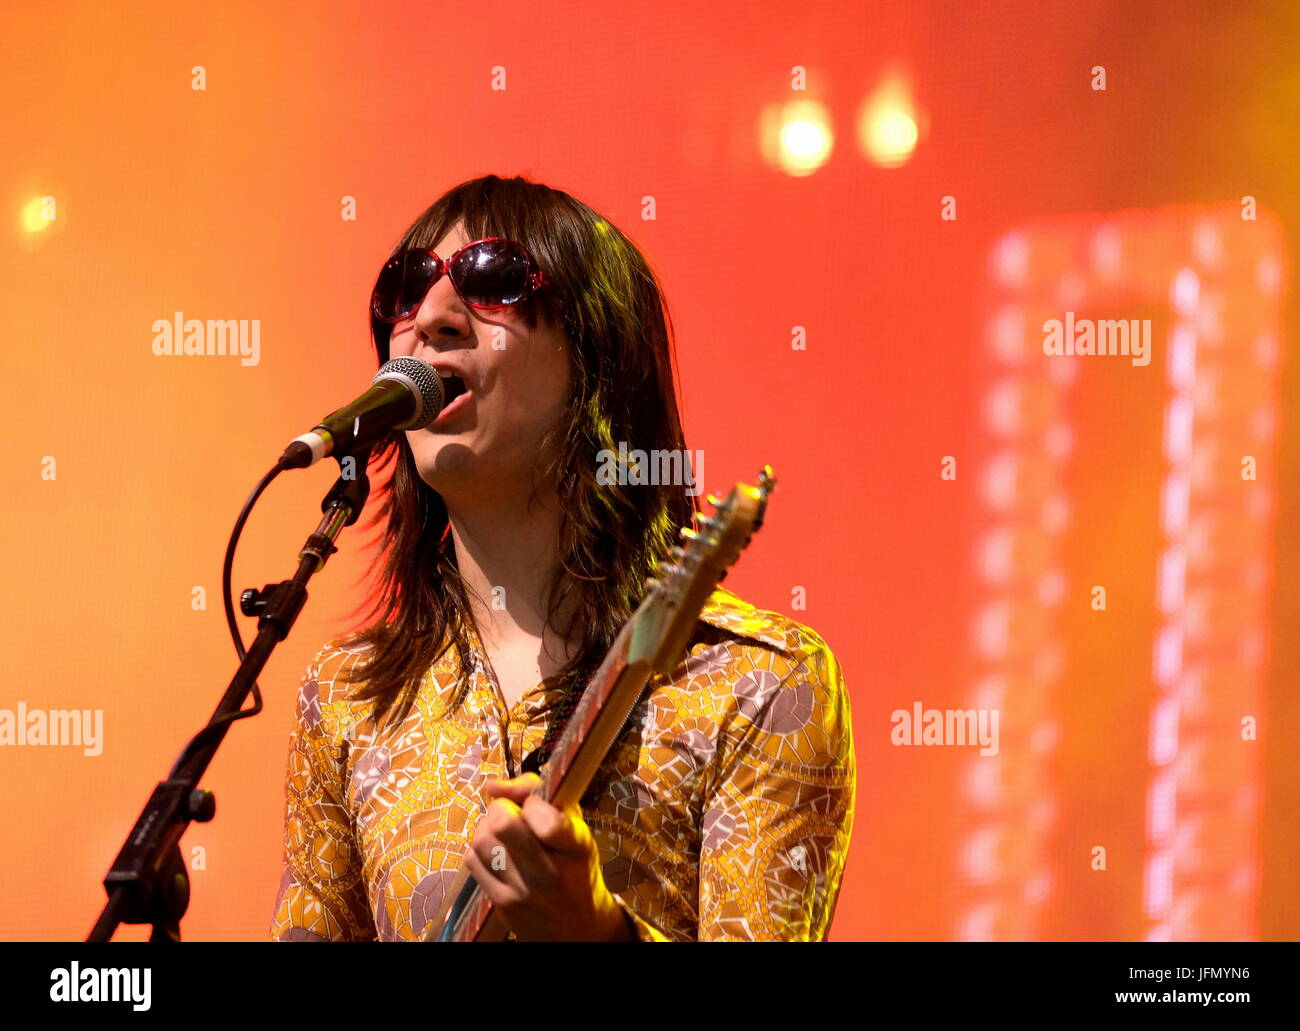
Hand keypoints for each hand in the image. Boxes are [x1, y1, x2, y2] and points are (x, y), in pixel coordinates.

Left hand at [466, 772, 634, 941]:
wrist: (576, 928)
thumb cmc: (576, 868)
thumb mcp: (575, 828)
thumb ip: (538, 795)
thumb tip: (492, 785)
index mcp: (576, 849)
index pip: (547, 821)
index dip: (532, 803)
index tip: (536, 806)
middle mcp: (550, 874)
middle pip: (504, 824)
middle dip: (502, 808)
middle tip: (511, 813)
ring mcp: (522, 892)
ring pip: (481, 840)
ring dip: (486, 827)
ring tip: (502, 833)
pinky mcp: (501, 904)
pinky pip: (472, 860)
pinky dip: (479, 849)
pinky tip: (496, 853)